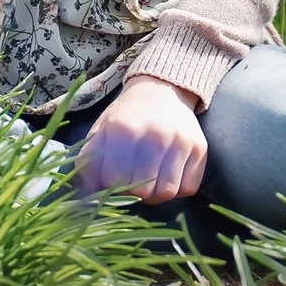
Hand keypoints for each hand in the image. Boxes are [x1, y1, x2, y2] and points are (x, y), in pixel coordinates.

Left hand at [76, 74, 207, 203]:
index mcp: (124, 129)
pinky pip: (188, 188)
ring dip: (155, 195)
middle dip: (133, 193)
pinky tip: (167, 175)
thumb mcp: (101, 131)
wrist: (160, 90)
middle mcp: (155, 134)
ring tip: (149, 181)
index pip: (114, 180)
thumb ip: (89, 162)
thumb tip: (86, 194)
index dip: (110, 186)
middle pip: (142, 191)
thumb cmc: (126, 116)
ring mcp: (180, 141)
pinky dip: (177, 189)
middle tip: (131, 182)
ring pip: (167, 193)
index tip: (112, 180)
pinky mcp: (200, 148)